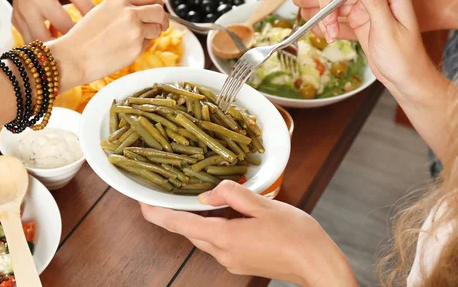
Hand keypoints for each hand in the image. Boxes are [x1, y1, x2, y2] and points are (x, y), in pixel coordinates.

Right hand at [11, 0, 93, 41]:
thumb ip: (84, 3)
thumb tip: (99, 23)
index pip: (63, 25)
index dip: (79, 34)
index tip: (92, 37)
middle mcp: (26, 9)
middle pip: (45, 41)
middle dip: (63, 47)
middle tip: (80, 49)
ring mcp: (18, 17)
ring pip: (35, 44)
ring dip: (51, 48)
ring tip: (68, 47)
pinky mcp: (15, 21)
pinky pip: (29, 38)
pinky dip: (43, 42)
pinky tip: (56, 37)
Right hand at [54, 0, 168, 84]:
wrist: (74, 57)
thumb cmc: (84, 37)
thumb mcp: (102, 10)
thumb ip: (124, 6)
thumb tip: (146, 9)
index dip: (156, 2)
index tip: (157, 8)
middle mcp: (129, 10)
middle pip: (159, 10)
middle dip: (161, 18)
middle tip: (160, 25)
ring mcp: (135, 29)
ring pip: (158, 27)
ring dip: (153, 33)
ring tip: (138, 39)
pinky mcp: (137, 46)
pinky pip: (149, 43)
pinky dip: (144, 45)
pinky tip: (128, 48)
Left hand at [141, 181, 355, 286]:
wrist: (318, 265)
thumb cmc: (296, 234)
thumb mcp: (264, 204)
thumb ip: (232, 195)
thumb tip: (206, 195)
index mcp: (225, 237)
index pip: (179, 224)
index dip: (156, 214)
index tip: (140, 203)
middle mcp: (222, 253)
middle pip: (188, 231)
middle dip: (174, 214)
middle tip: (164, 194)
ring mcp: (231, 261)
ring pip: (203, 236)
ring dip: (195, 220)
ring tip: (194, 199)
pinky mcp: (241, 262)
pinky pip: (218, 242)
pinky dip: (213, 226)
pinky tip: (224, 213)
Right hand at [303, 0, 429, 94]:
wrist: (403, 77)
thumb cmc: (403, 56)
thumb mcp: (388, 29)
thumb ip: (374, 0)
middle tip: (327, 20)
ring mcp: (365, 6)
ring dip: (327, 14)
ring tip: (329, 33)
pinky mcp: (357, 18)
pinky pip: (336, 12)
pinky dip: (328, 23)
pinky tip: (330, 35)